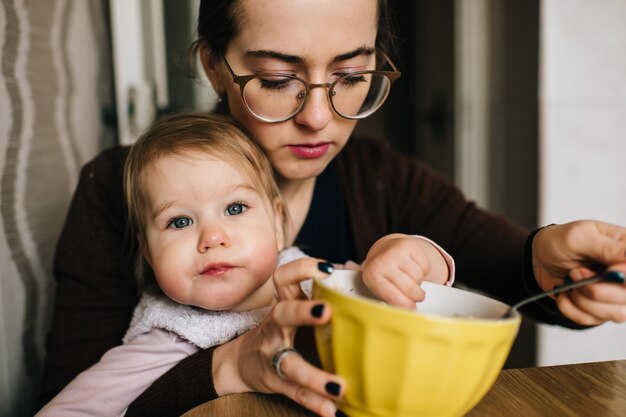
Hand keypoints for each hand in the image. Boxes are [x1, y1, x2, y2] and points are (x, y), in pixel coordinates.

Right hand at [211, 258, 343, 416]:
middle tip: (327, 311)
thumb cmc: (279, 329)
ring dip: (314, 376)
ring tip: (338, 386)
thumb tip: (354, 270)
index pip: (284, 278)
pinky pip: (295, 392)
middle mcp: (275, 327)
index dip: (302, 269)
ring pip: (290, 364)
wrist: (241, 361)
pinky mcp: (275, 381)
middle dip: (303, 311)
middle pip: (283, 314)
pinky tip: (330, 410)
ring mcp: (272, 355)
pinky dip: (313, 402)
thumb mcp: (291, 307)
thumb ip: (319, 293)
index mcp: (282, 304)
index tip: (327, 268)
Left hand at [362, 233, 448, 308]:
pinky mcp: (408, 244)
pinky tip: (414, 268)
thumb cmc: (383, 274)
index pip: (393, 296)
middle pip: (410, 288)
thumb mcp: (379, 287)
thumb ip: (390, 300)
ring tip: (411, 279)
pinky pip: (425, 266)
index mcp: (372, 276)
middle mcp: (382, 262)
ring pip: (419, 277)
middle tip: (416, 297)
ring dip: (419, 282)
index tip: (412, 309)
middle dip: (417, 296)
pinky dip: (423, 270)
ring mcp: (396, 251)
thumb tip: (407, 313)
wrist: (383, 249)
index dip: (406, 306)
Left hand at [532, 220, 625, 324]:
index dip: (625, 277)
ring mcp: (617, 295)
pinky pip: (592, 320)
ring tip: (570, 281)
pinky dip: (571, 308)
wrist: (540, 258)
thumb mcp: (579, 236)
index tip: (608, 271)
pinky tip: (565, 292)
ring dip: (583, 299)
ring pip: (617, 314)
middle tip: (575, 272)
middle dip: (596, 289)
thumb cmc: (560, 242)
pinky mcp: (602, 310)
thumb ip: (608, 248)